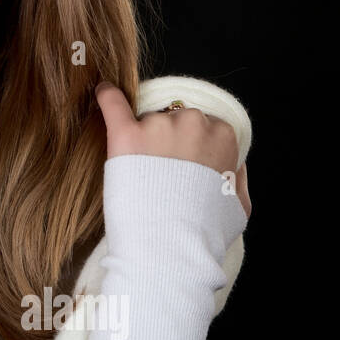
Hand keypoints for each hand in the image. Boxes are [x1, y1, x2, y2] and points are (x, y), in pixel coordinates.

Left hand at [95, 80, 250, 219]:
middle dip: (167, 142)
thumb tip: (233, 162)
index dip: (190, 149)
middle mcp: (192, 123)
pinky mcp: (125, 135)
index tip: (182, 169)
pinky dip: (107, 97)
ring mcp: (157, 127)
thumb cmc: (203, 232)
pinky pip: (113, 104)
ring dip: (142, 140)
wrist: (169, 249)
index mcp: (222, 135)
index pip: (203, 127)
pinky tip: (102, 90)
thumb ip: (237, 176)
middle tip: (160, 176)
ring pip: (147, 121)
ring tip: (140, 176)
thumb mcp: (238, 206)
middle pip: (174, 120)